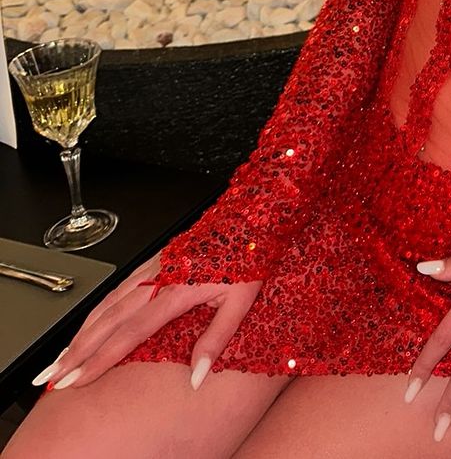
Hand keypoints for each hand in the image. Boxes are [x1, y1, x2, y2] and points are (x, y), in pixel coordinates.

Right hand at [31, 252, 262, 392]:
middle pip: (107, 320)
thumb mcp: (242, 301)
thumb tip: (196, 376)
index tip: (77, 380)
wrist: (251, 216)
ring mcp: (154, 266)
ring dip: (81, 332)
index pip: (129, 333)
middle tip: (52, 376)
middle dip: (76, 351)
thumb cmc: (250, 257)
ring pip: (107, 303)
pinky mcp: (155, 259)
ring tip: (61, 358)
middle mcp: (158, 278)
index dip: (100, 360)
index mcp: (176, 291)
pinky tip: (89, 323)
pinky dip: (97, 309)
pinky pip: (117, 288)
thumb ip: (216, 340)